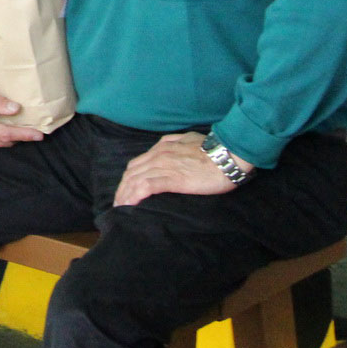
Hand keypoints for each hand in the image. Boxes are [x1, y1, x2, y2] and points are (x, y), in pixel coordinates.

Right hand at [0, 80, 44, 150]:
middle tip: (36, 127)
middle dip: (21, 136)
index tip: (39, 134)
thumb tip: (16, 109)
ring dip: (11, 137)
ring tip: (23, 126)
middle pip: (5, 141)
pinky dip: (0, 137)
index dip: (24, 134)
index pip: (5, 134)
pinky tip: (4, 126)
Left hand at [113, 132, 251, 206]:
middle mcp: (159, 155)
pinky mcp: (173, 178)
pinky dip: (135, 195)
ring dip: (125, 195)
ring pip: (136, 180)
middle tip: (118, 204)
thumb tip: (166, 147)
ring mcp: (164, 166)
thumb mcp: (188, 139)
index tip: (124, 190)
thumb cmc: (213, 149)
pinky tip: (130, 205)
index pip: (136, 164)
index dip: (127, 178)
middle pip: (132, 173)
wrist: (228, 155)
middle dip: (122, 189)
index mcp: (161, 147)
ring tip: (121, 208)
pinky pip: (147, 186)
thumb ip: (174, 143)